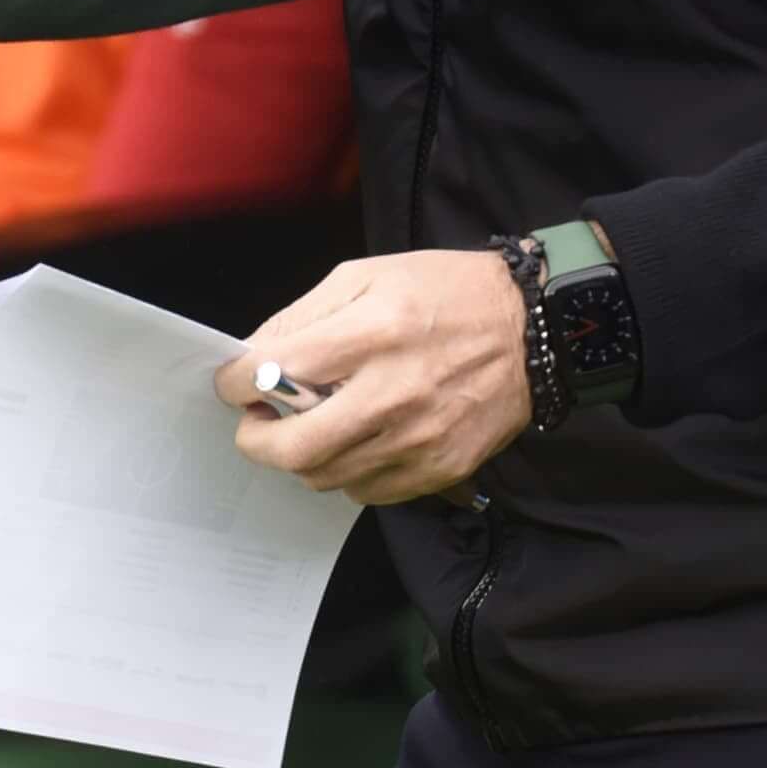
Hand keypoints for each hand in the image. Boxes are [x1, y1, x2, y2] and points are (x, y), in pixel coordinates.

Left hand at [211, 248, 534, 504]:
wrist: (534, 331)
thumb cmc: (446, 293)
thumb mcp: (368, 276)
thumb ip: (303, 316)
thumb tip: (252, 356)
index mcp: (373, 331)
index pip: (274, 370)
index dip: (234, 382)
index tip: (232, 383)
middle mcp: (394, 391)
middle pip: (293, 447)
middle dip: (256, 439)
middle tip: (255, 422)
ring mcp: (419, 438)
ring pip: (324, 475)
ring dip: (301, 456)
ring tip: (310, 426)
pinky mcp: (439, 468)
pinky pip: (366, 491)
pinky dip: (346, 471)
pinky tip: (356, 441)